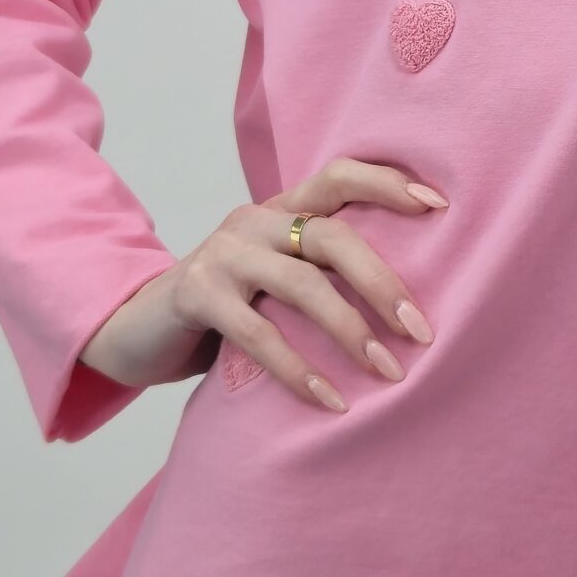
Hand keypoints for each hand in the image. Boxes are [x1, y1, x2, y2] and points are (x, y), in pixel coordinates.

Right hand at [78, 154, 449, 412]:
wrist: (138, 327)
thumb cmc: (228, 305)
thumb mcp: (276, 277)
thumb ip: (322, 272)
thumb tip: (409, 304)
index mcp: (282, 208)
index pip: (340, 175)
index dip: (388, 183)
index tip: (439, 206)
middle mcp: (254, 220)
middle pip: (334, 236)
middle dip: (383, 283)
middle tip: (422, 329)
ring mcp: (223, 254)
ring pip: (303, 285)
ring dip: (352, 331)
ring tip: (388, 371)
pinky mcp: (197, 294)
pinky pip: (258, 334)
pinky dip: (299, 371)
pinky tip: (330, 400)